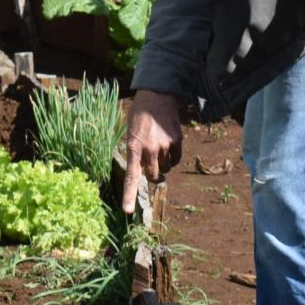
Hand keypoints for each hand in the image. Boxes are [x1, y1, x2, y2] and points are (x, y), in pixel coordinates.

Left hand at [120, 89, 183, 214]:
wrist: (157, 94)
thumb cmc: (139, 113)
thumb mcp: (129, 131)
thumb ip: (134, 150)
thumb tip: (140, 167)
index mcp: (134, 147)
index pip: (131, 176)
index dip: (129, 195)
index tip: (127, 211)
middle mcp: (149, 149)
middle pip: (153, 175)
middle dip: (151, 171)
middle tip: (149, 158)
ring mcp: (165, 146)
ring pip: (165, 168)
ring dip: (162, 162)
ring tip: (158, 145)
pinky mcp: (177, 141)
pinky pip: (175, 160)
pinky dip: (172, 157)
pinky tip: (168, 144)